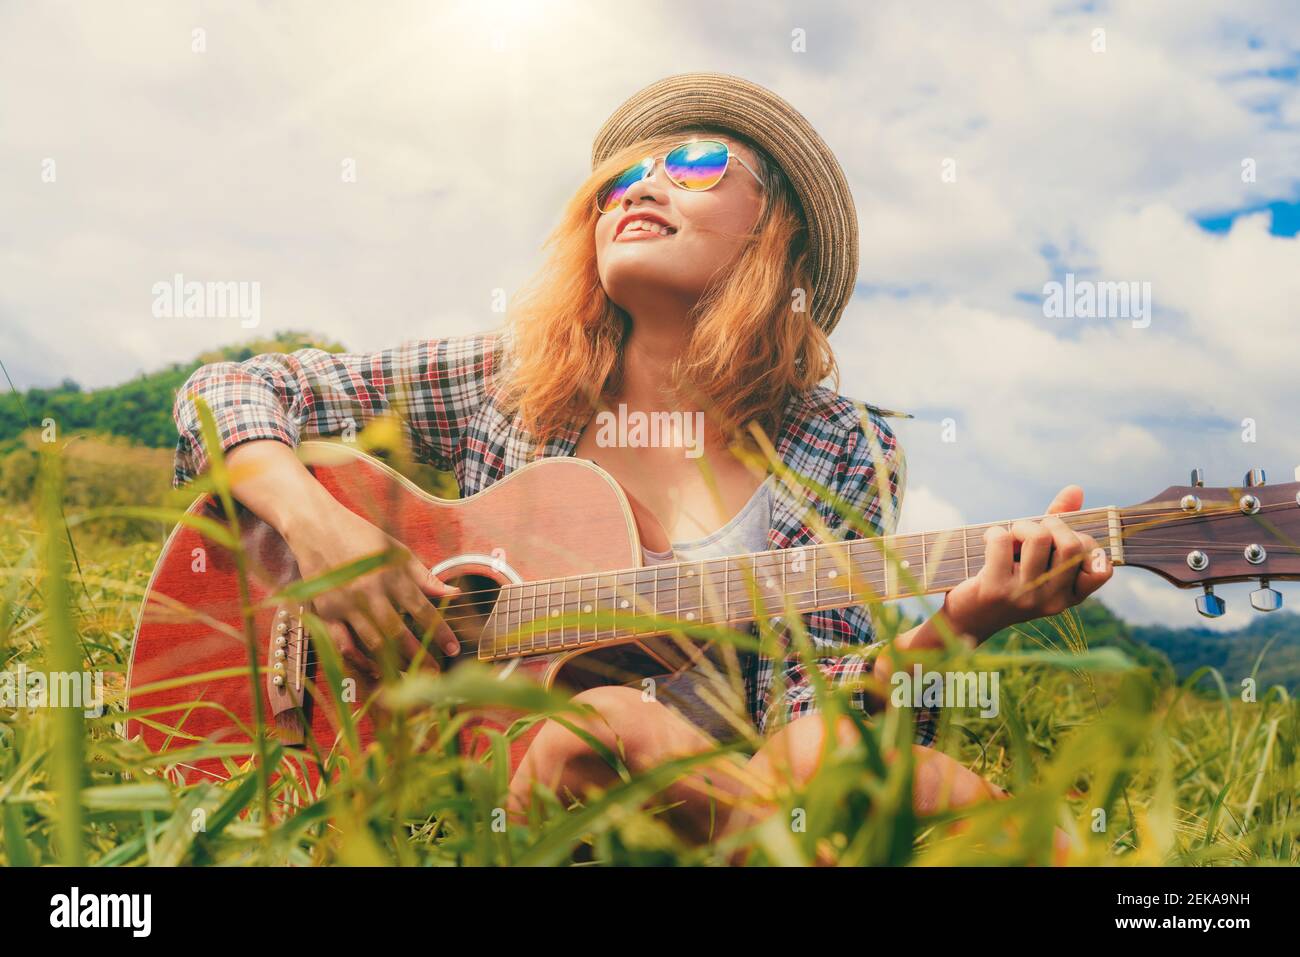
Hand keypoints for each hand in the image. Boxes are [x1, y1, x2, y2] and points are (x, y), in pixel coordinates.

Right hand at [284, 501, 461, 677]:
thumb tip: (454, 593)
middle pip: (398, 632)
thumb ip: (424, 576)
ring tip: (409, 678)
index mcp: (391, 573)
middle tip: (434, 674)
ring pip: (372, 642)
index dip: (440, 632)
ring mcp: (345, 603)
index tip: (453, 650)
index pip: (422, 609)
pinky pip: (343, 644)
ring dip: (393, 664)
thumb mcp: (397, 550)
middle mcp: (370, 590)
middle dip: (419, 656)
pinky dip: (359, 660)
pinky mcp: (325, 611)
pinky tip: (374, 669)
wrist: (315, 526)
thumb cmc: (361, 537)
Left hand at [940, 485, 1112, 642]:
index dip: (1087, 545)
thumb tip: (1076, 490)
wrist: (968, 618)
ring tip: (1011, 536)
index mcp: (1069, 596)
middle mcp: (1052, 599)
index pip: (1102, 569)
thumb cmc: (1007, 579)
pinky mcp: (996, 589)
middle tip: (1032, 531)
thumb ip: (1060, 524)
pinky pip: (1002, 540)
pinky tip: (989, 542)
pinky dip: (994, 532)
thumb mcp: (1038, 558)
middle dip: (1052, 524)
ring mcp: (1025, 596)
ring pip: (1038, 537)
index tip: (1063, 541)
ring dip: (1021, 525)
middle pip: (1071, 544)